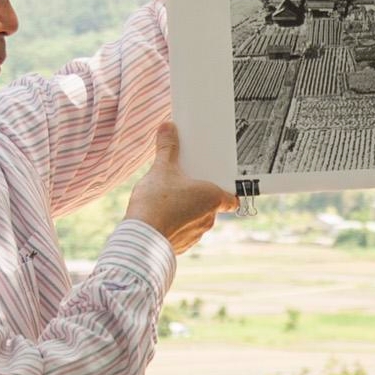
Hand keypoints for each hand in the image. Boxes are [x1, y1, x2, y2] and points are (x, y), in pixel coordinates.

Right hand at [126, 122, 237, 253]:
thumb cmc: (157, 202)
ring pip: (197, 221)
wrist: (142, 238)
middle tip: (185, 185)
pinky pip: (183, 233)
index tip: (218, 184)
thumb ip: (167, 148)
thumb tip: (167, 126)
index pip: (232, 198)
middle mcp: (210, 219)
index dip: (228, 191)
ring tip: (169, 201)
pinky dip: (176, 226)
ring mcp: (196, 236)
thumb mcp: (161, 168)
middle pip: (212, 207)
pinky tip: (162, 217)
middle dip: (200, 198)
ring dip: (188, 213)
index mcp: (213, 198)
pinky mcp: (182, 247)